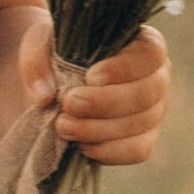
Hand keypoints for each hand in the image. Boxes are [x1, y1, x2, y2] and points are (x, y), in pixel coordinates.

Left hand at [21, 20, 172, 167]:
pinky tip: (82, 146)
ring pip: (141, 124)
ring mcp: (155, 110)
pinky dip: (110, 151)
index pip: (150, 53)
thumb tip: (44, 95)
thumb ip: (35, 60)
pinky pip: (138, 150)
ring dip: (100, 129)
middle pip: (148, 93)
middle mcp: (157, 76)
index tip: (91, 77)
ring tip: (64, 126)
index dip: (125, 68)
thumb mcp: (40, 44)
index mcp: (142, 43)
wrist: (57, 85)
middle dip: (106, 103)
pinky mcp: (145, 139)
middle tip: (69, 105)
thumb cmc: (57, 54)